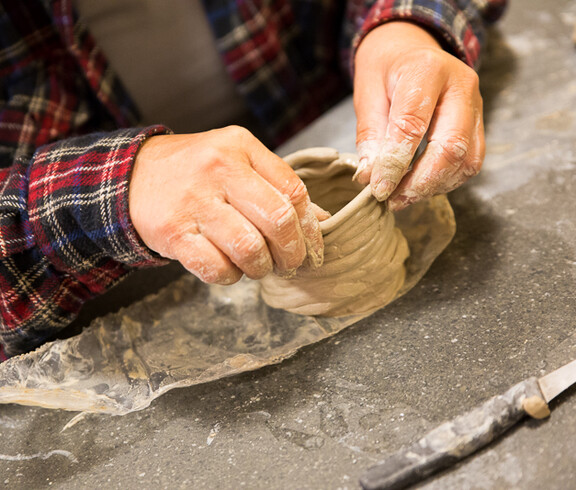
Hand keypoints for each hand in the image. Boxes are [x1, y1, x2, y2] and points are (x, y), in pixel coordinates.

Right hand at [129, 126, 324, 284]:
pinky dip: (231, 276)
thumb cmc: (195, 172)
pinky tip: (230, 267)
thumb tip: (321, 221)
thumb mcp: (237, 162)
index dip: (311, 226)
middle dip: (293, 252)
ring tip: (258, 266)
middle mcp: (218, 170)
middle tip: (291, 263)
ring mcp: (194, 202)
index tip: (314, 247)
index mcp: (240, 147)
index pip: (294, 190)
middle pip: (278, 220)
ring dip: (261, 267)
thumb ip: (277, 186)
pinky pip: (217, 267)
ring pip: (249, 248)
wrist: (131, 176)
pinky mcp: (173, 233)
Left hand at [353, 21, 484, 209]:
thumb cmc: (386, 71)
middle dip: (420, 183)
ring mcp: (476, 105)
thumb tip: (370, 178)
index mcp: (426, 70)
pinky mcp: (479, 123)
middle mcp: (461, 85)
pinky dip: (446, 181)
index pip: (413, 125)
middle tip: (393, 201)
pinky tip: (421, 186)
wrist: (410, 50)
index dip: (395, 163)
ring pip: (466, 160)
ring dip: (434, 186)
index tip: (378, 189)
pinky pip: (471, 161)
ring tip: (402, 197)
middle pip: (451, 146)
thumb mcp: (367, 95)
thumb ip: (370, 136)